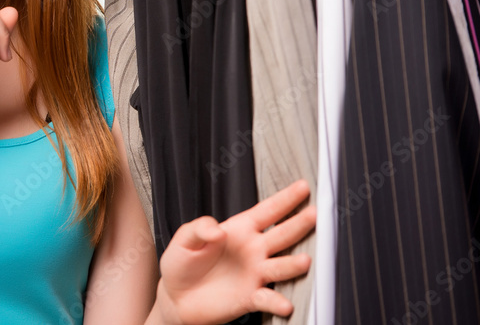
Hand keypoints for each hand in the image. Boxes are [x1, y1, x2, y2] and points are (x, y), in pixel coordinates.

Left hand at [152, 180, 315, 324]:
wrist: (176, 297)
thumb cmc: (181, 263)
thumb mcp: (184, 238)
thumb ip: (200, 228)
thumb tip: (219, 231)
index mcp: (240, 230)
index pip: (267, 211)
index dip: (286, 199)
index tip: (303, 187)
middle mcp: (253, 250)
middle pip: (282, 235)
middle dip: (299, 224)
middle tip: (316, 215)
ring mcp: (255, 274)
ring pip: (281, 266)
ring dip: (293, 264)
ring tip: (305, 260)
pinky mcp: (250, 297)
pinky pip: (268, 299)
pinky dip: (277, 302)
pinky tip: (285, 304)